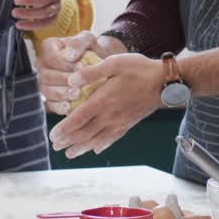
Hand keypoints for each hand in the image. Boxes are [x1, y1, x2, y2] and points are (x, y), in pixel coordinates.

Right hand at [38, 31, 97, 114]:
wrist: (96, 64)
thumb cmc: (91, 49)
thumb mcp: (88, 39)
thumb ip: (79, 42)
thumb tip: (70, 56)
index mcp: (48, 47)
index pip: (51, 58)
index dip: (65, 64)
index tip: (81, 67)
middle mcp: (42, 64)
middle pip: (47, 75)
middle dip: (64, 81)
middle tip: (79, 85)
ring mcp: (44, 82)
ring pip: (46, 90)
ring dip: (61, 94)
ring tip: (77, 95)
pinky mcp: (49, 97)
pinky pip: (49, 104)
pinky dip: (58, 107)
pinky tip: (68, 107)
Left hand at [48, 53, 163, 157]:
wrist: (166, 82)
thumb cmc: (140, 70)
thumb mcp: (114, 63)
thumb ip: (91, 72)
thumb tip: (71, 80)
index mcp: (102, 101)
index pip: (78, 120)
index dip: (64, 129)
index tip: (52, 136)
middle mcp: (109, 116)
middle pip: (84, 133)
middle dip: (68, 141)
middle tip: (55, 147)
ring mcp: (120, 122)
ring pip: (96, 140)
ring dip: (81, 148)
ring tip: (70, 154)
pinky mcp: (129, 124)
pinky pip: (112, 138)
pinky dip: (102, 145)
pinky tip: (96, 150)